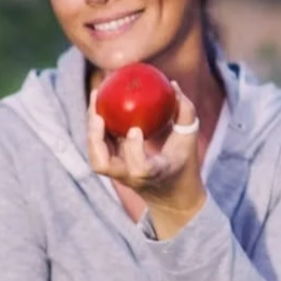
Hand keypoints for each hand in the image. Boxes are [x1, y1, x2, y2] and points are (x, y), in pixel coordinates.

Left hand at [87, 81, 206, 218]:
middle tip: (98, 113)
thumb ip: (185, 112)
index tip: (135, 130)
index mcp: (151, 174)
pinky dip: (96, 126)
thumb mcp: (189, 139)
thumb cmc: (183, 163)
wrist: (172, 196)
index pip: (138, 168)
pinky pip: (98, 146)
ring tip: (95, 97)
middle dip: (95, 139)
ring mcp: (117, 174)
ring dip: (91, 129)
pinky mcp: (111, 166)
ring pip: (95, 156)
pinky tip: (99, 101)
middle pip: (102, 164)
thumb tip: (172, 84)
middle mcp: (129, 177)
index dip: (133, 149)